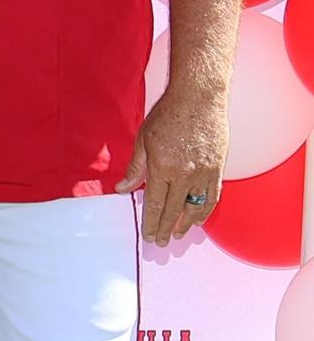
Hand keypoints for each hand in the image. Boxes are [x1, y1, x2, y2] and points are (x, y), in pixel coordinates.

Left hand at [117, 81, 228, 245]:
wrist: (199, 98)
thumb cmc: (168, 115)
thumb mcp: (143, 139)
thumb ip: (135, 168)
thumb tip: (122, 188)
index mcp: (162, 167)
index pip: (155, 203)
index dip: (151, 222)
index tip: (148, 234)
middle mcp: (184, 174)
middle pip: (174, 209)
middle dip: (165, 228)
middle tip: (160, 242)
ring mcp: (204, 172)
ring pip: (196, 206)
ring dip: (186, 223)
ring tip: (178, 234)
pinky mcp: (218, 168)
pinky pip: (212, 196)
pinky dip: (204, 210)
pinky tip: (198, 218)